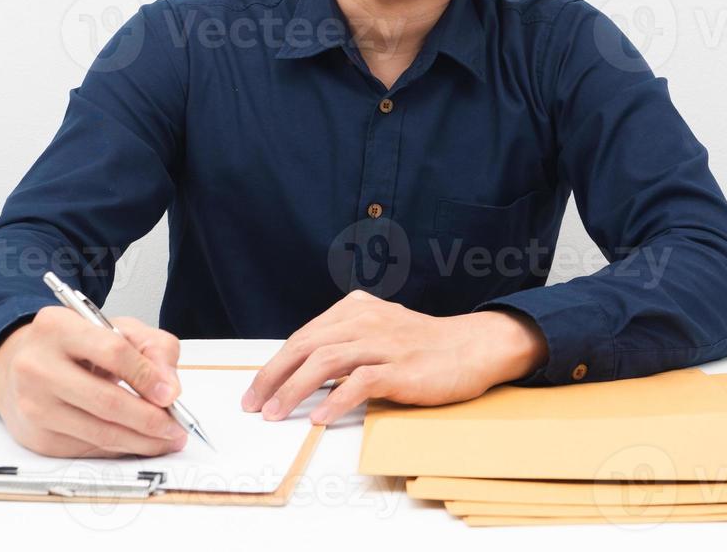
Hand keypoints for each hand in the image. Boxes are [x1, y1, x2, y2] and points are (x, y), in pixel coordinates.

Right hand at [0, 305, 188, 457]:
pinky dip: (119, 448)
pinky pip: (89, 449)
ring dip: (141, 441)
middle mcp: (37, 366)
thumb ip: (153, 347)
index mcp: (57, 327)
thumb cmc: (74, 346)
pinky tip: (136, 442)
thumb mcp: (115, 329)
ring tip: (166, 440)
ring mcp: (34, 405)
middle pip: (106, 401)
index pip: (113, 352)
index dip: (147, 376)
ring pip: (99, 433)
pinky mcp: (36, 437)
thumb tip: (170, 388)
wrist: (20, 366)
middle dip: (150, 419)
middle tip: (176, 428)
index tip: (172, 395)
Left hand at [240, 290, 547, 425]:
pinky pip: (360, 382)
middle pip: (305, 346)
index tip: (256, 391)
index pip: (303, 336)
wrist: (472, 346)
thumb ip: (345, 340)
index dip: (275, 365)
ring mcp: (383, 343)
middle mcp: (365, 320)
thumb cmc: (422, 345)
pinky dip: (335, 401)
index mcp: (355, 309)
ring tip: (276, 413)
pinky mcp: (401, 368)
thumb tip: (302, 370)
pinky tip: (320, 418)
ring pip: (325, 362)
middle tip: (254, 404)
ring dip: (294, 390)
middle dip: (273, 377)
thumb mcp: (378, 329)